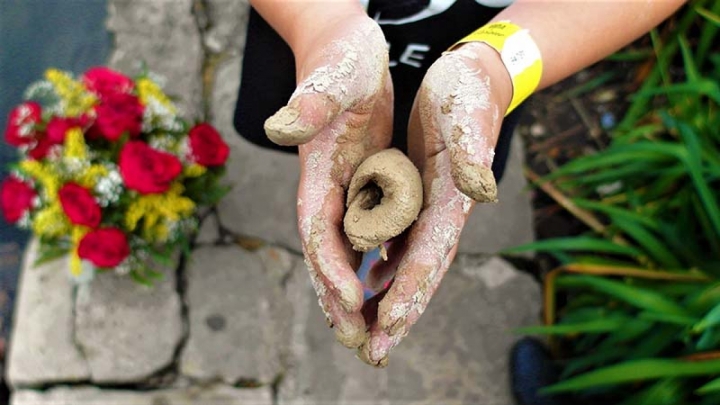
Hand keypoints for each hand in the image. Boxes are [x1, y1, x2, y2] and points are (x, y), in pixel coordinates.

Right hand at [264, 11, 392, 347]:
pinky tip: (383, 287)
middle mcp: (325, 187)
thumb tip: (279, 128)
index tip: (350, 300)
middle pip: (326, 251)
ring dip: (351, 291)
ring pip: (344, 251)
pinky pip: (363, 234)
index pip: (317, 226)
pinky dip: (369, 265)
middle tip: (355, 341)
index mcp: (317, 169)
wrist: (341, 50)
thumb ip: (309, 104)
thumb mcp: (333, 76)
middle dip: (337, 297)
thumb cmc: (339, 57)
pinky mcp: (359, 184)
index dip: (330, 265)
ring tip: (365, 332)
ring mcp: (341, 189)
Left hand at [358, 42, 512, 365]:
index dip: (411, 288)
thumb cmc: (469, 93)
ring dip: (393, 299)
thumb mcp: (467, 115)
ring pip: (410, 264)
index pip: (430, 252)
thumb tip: (483, 192)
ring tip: (372, 333)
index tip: (390, 323)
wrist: (475, 80)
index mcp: (452, 199)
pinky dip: (390, 266)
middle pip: (420, 272)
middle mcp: (444, 212)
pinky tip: (375, 282)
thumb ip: (474, 154)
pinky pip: (403, 241)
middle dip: (400, 313)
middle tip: (377, 353)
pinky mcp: (420, 196)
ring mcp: (432, 207)